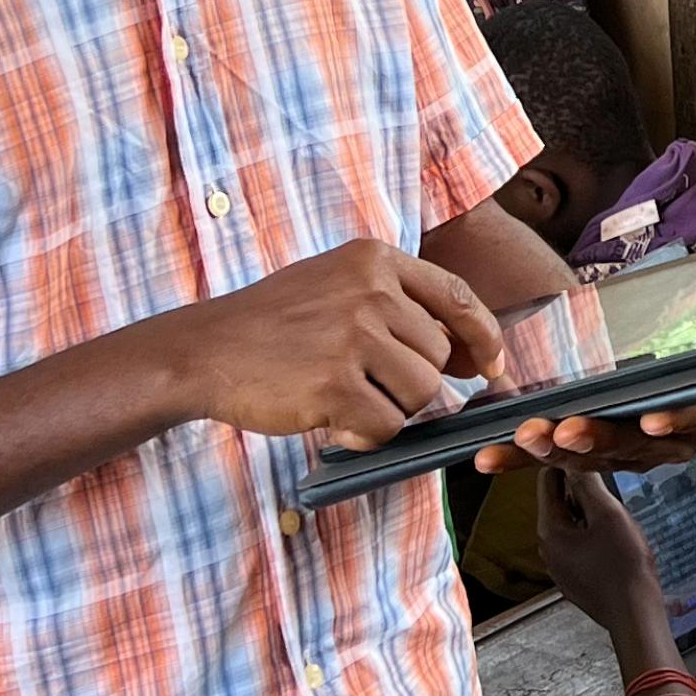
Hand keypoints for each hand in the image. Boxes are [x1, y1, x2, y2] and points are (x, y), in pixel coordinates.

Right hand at [176, 239, 502, 452]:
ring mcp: (353, 336)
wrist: (204, 350)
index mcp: (374, 260)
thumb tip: (470, 354)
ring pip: (420, 393)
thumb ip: (397, 308)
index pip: (457, 297)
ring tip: (341, 398)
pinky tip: (330, 420)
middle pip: (438, 357)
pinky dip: (364, 435)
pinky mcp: (335, 383)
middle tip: (361, 384)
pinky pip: (387, 426)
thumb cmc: (272, 326)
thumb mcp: (336, 287)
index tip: (491, 366)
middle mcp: (370, 290)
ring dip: (389, 409)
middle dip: (411, 382)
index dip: (484, 336)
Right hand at [473, 396, 695, 476]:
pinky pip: (694, 420)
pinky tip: (653, 420)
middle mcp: (641, 453)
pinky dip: (673, 419)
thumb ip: (562, 387)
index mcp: (609, 447)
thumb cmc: (657, 368)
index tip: (484, 458)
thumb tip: (496, 378)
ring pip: (635, 444)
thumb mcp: (602, 377)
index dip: (519, 461)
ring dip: (603, 436)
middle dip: (560, 447)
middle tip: (531, 435)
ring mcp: (678, 441)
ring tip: (572, 429)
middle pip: (595, 456)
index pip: (558, 457)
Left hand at [536, 470, 665, 635]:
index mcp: (550, 530)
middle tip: (608, 488)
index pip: (547, 481)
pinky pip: (580, 546)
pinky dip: (594, 537)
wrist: (635, 614)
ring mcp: (560, 566)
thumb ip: (588, 484)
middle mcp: (548, 549)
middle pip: (559, 503)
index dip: (567, 464)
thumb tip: (574, 462)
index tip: (585, 454)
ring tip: (616, 517)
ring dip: (590, 515)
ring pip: (571, 525)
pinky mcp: (575, 579)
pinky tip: (615, 541)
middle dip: (582, 493)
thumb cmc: (624, 568)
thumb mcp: (608, 514)